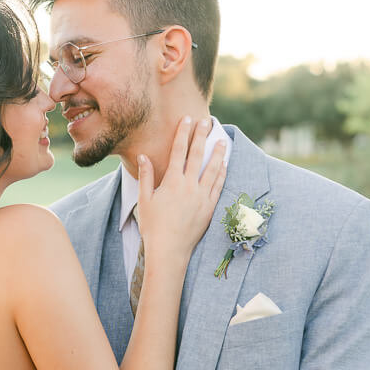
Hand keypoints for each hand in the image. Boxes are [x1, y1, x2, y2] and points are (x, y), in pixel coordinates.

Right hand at [139, 116, 226, 257]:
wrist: (170, 250)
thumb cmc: (153, 226)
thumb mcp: (144, 199)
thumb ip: (146, 176)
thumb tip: (144, 156)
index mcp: (172, 182)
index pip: (179, 151)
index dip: (183, 133)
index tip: (187, 119)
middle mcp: (189, 186)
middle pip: (197, 155)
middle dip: (201, 136)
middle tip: (206, 122)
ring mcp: (202, 196)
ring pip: (213, 169)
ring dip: (218, 153)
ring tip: (222, 141)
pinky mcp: (210, 207)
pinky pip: (218, 186)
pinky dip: (222, 174)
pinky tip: (224, 166)